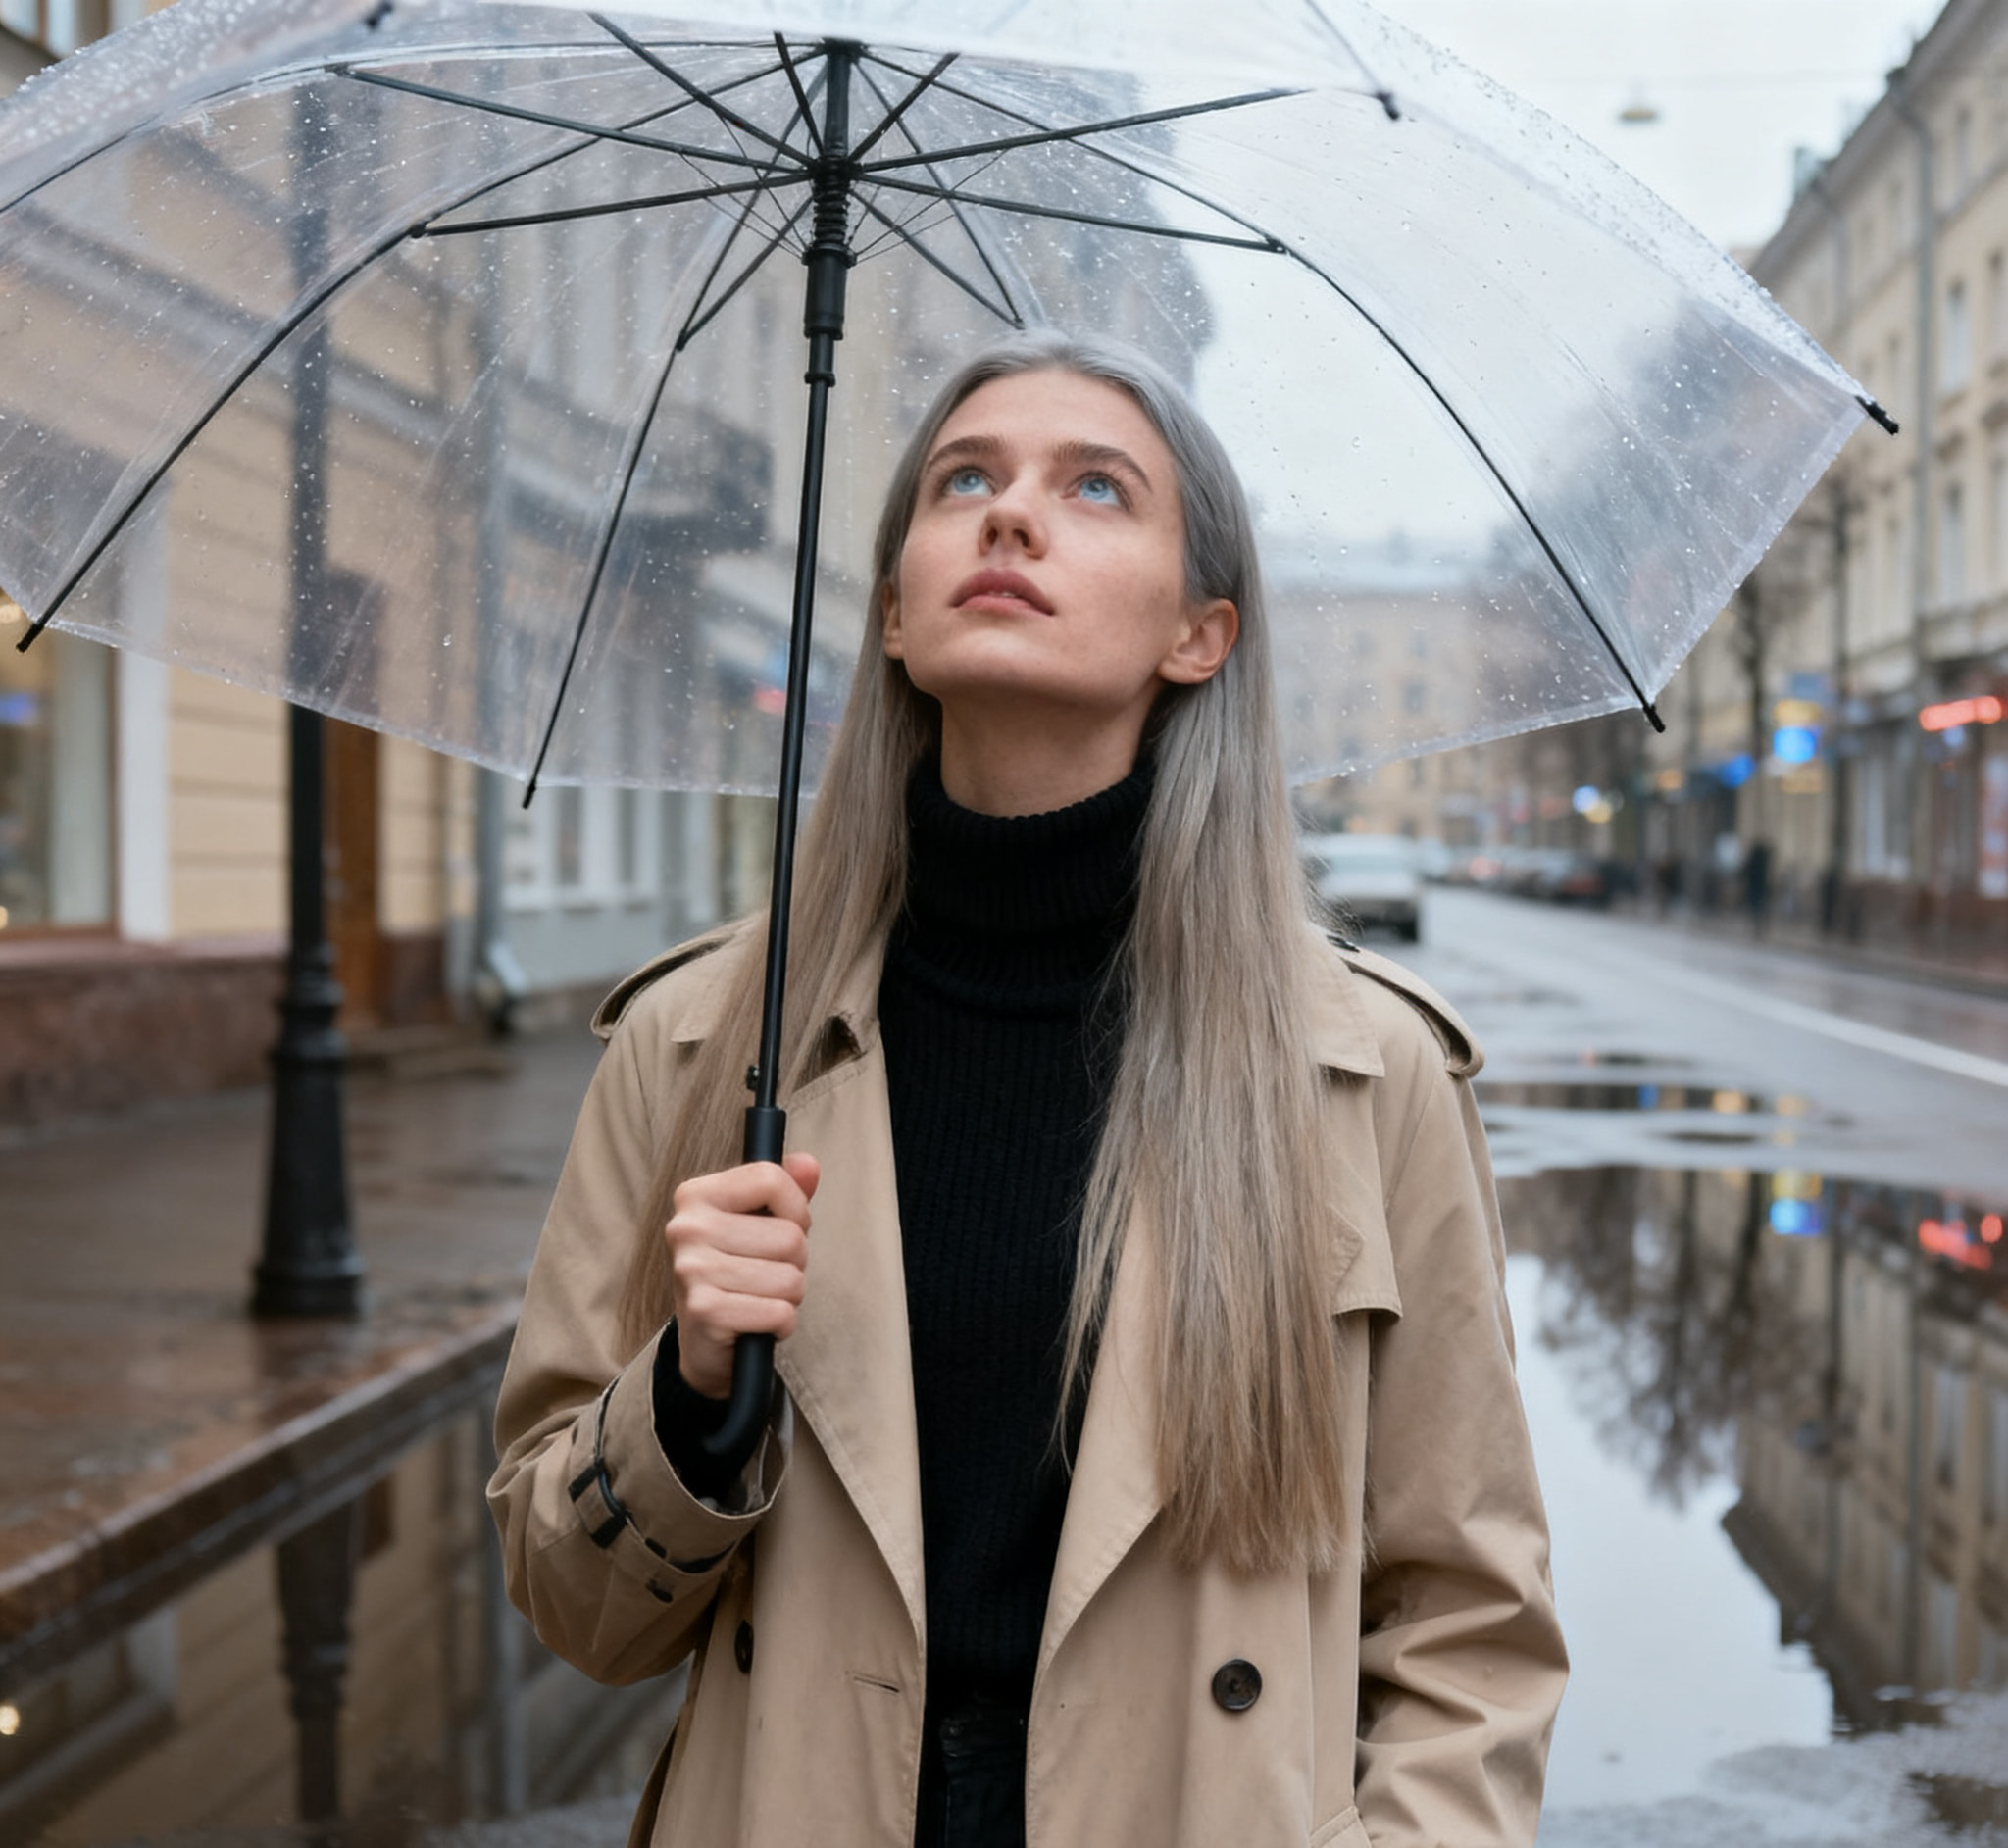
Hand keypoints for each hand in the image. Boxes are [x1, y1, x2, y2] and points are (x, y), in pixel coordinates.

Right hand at [664, 1152, 818, 1398]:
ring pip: (791, 1278)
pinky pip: (781, 1313)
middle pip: (790, 1236)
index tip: (783, 1228)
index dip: (795, 1209)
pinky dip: (781, 1323)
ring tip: (759, 1297)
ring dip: (788, 1296)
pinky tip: (757, 1322)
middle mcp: (686, 1228)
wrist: (705, 1340)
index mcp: (695, 1195)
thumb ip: (785, 1189)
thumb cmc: (735, 1271)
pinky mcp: (706, 1311)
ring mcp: (692, 1270)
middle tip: (765, 1273)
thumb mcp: (757, 1222)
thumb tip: (808, 1164)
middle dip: (794, 1262)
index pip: (771, 1178)